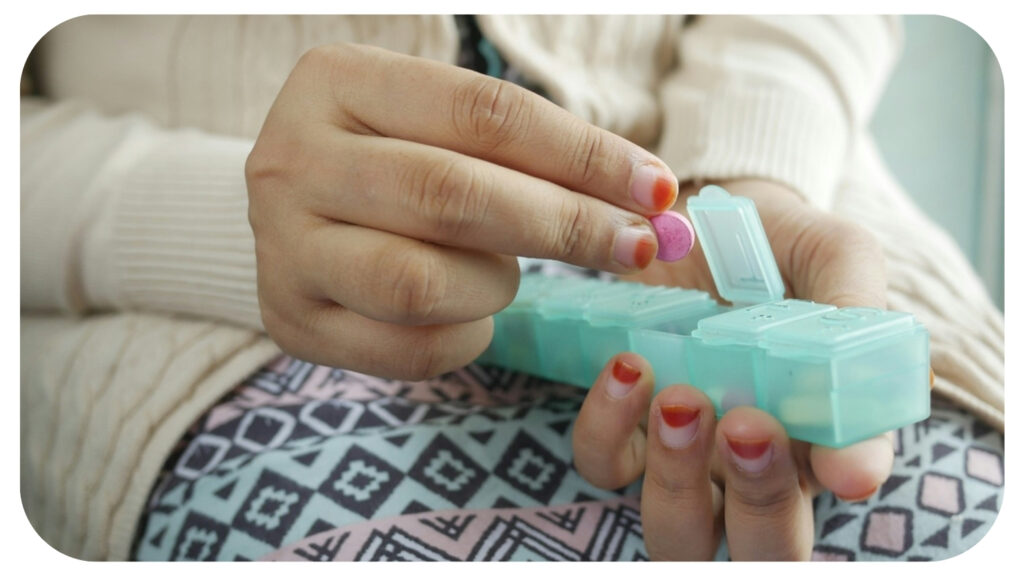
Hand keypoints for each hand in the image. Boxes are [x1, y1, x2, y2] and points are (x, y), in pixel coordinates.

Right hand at [245, 43, 677, 378]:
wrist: (298, 211)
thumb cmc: (396, 159)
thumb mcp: (444, 127)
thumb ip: (534, 153)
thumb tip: (654, 200)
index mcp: (338, 82)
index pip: (482, 113)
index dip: (582, 154)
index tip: (655, 188)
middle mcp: (293, 159)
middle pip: (452, 196)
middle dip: (564, 226)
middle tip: (635, 247)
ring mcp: (281, 246)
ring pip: (421, 283)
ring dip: (495, 286)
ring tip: (505, 273)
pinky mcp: (290, 319)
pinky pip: (406, 348)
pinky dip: (465, 337)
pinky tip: (471, 314)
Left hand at [573, 179, 894, 559]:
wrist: (695, 211)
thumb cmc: (777, 243)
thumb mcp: (832, 256)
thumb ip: (854, 317)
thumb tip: (861, 444)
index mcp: (825, 426)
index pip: (846, 480)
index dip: (845, 478)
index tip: (839, 460)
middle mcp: (756, 462)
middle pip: (764, 546)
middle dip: (760, 503)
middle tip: (748, 425)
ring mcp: (685, 454)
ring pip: (678, 529)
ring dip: (678, 477)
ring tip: (680, 397)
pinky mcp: (623, 428)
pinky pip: (604, 465)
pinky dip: (607, 429)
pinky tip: (626, 366)